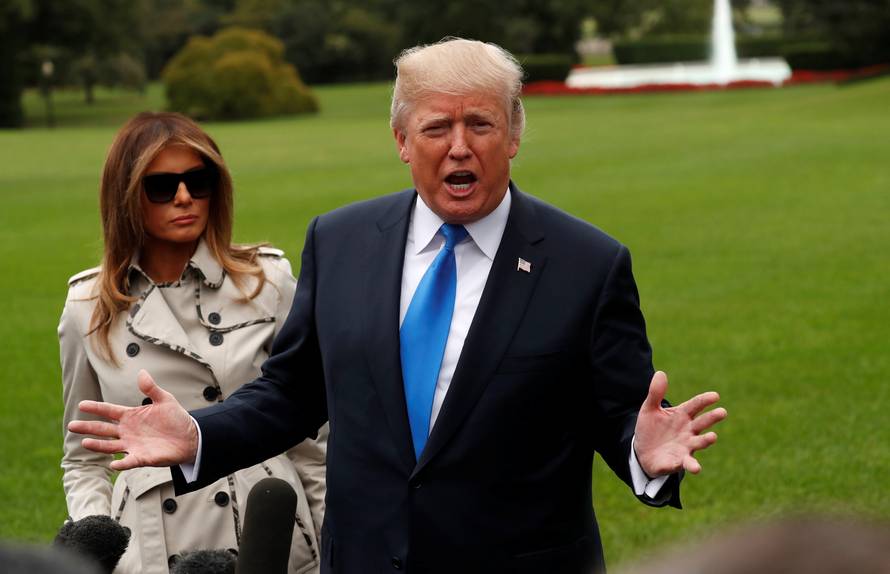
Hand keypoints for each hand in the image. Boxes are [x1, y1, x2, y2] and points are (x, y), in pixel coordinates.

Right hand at [68, 369, 198, 470]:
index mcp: (131, 416)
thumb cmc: (176, 418)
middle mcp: (127, 431)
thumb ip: (151, 388)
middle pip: (103, 429)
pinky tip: (112, 464)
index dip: (96, 408)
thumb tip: (141, 372)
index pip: (109, 411)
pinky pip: (128, 462)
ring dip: (98, 445)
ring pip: (110, 446)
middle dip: (88, 427)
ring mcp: (132, 445)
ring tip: (84, 442)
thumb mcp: (165, 400)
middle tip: (71, 425)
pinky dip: (121, 463)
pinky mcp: (142, 458)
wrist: (190, 437)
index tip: (81, 404)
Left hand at [634, 371, 726, 476]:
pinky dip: (691, 465)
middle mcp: (688, 431)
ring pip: (699, 443)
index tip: (715, 395)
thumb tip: (660, 373)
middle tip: (722, 412)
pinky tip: (696, 468)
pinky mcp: (678, 462)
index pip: (695, 405)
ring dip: (706, 440)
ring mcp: (685, 447)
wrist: (642, 452)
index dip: (704, 400)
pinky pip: (686, 463)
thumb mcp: (649, 409)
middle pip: (702, 423)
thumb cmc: (650, 429)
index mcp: (682, 415)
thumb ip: (655, 393)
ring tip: (713, 436)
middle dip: (711, 418)